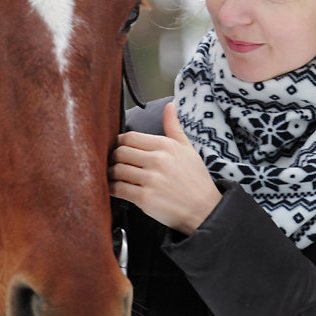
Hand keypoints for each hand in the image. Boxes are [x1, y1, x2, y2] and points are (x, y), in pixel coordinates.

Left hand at [109, 102, 221, 234]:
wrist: (204, 209)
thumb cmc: (195, 179)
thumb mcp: (188, 149)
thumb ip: (174, 127)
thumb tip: (169, 106)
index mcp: (166, 146)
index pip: (130, 137)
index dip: (120, 143)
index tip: (119, 149)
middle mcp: (158, 160)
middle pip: (120, 152)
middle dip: (114, 158)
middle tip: (115, 163)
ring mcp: (150, 180)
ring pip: (117, 170)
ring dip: (111, 174)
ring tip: (114, 176)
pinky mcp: (145, 199)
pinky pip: (118, 189)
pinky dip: (112, 189)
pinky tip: (115, 189)